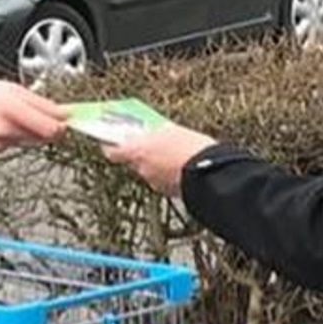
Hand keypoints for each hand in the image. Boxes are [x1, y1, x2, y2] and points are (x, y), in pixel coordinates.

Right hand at [0, 75, 67, 151]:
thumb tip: (61, 112)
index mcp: (11, 111)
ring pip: (28, 140)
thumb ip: (38, 101)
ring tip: (13, 113)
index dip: (64, 124)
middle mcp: (6, 132)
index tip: (69, 118)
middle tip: (41, 112)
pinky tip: (0, 121)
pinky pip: (13, 143)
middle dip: (47, 126)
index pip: (52, 129)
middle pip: (44, 137)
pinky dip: (13, 134)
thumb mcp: (8, 87)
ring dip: (29, 129)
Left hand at [103, 125, 217, 197]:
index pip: (112, 151)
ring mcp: (154, 182)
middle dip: (141, 153)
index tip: (111, 141)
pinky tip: (180, 167)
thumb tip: (153, 132)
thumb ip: (157, 132)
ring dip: (155, 164)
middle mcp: (141, 169)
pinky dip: (167, 174)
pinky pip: (162, 180)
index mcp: (138, 151)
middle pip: (133, 161)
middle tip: (151, 144)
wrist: (212, 172)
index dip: (110, 146)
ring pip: (149, 171)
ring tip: (172, 154)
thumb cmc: (191, 148)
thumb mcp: (172, 131)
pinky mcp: (167, 192)